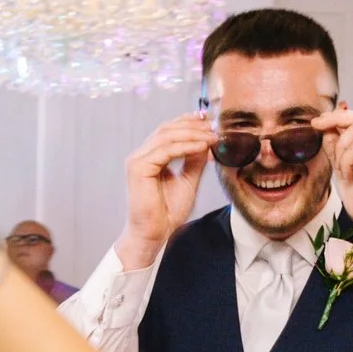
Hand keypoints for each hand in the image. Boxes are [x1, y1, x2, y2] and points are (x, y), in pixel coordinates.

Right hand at [118, 114, 213, 269]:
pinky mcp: (138, 168)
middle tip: (214, 126)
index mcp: (151, 156)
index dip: (188, 121)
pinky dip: (186, 146)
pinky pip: (165, 150)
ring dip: (192, 134)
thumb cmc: (168, 211)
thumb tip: (207, 141)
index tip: (210, 119)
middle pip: (167, 129)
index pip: (169, 130)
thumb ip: (195, 160)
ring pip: (166, 136)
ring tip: (212, 136)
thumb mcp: (188, 180)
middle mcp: (142, 155)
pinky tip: (202, 146)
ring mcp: (137, 160)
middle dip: (193, 126)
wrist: (155, 233)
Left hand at [314, 110, 352, 250]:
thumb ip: (337, 148)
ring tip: (342, 170)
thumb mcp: (343, 169)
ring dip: (341, 149)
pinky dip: (347, 160)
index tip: (318, 122)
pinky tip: (349, 175)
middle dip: (335, 119)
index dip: (339, 116)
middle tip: (316, 125)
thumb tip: (326, 127)